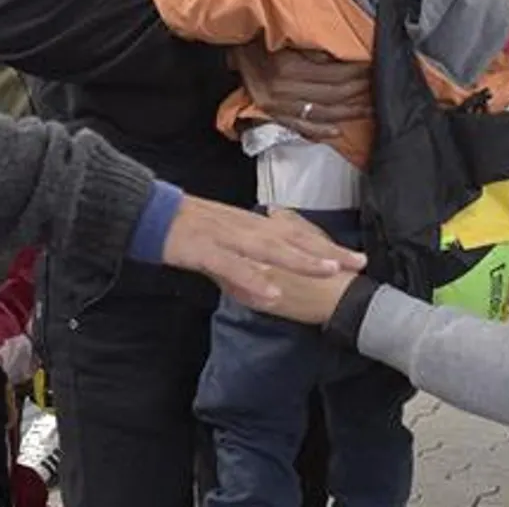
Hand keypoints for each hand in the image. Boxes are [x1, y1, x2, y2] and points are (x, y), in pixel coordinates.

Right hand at [163, 202, 364, 309]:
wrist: (150, 215)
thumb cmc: (187, 230)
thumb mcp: (222, 249)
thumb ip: (244, 271)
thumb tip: (264, 291)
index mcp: (252, 226)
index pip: (297, 235)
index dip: (326, 246)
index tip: (354, 258)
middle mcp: (246, 227)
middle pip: (293, 239)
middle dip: (327, 252)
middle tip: (358, 263)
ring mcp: (227, 237)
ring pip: (270, 249)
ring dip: (300, 259)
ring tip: (328, 270)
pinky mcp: (205, 249)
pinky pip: (232, 266)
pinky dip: (252, 278)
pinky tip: (271, 293)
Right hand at [231, 43, 370, 139]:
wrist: (230, 41)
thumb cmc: (260, 31)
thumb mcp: (286, 32)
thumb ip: (314, 47)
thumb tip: (342, 57)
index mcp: (288, 68)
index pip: (334, 75)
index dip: (357, 73)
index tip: (373, 66)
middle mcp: (282, 90)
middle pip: (331, 95)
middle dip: (358, 92)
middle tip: (378, 86)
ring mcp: (275, 105)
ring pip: (320, 113)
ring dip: (348, 112)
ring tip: (369, 108)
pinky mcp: (270, 113)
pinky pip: (299, 127)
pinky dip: (320, 132)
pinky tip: (338, 132)